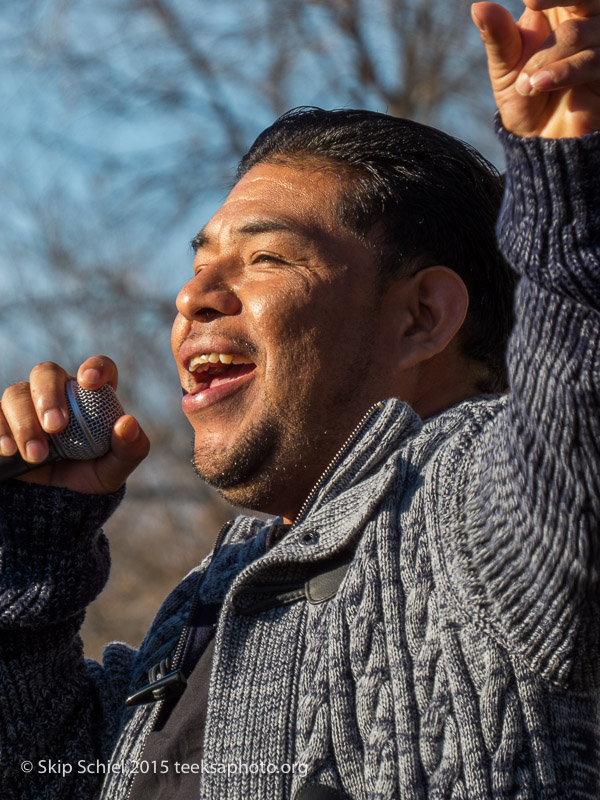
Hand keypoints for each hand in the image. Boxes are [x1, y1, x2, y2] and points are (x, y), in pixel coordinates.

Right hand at [0, 356, 149, 493]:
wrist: (60, 505)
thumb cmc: (92, 477)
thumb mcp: (115, 469)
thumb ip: (130, 449)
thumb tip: (128, 424)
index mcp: (93, 398)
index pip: (98, 368)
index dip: (94, 367)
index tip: (89, 382)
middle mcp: (59, 393)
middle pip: (46, 372)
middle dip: (48, 396)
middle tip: (55, 426)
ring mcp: (28, 405)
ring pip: (16, 393)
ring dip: (24, 423)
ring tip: (36, 455)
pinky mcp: (4, 422)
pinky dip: (1, 431)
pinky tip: (8, 450)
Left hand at [472, 0, 599, 136]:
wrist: (541, 139)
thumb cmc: (524, 98)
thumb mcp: (505, 67)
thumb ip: (498, 36)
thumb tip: (478, 7)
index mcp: (559, 10)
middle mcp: (585, 20)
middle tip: (531, 2)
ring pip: (576, 33)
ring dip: (544, 60)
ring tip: (526, 85)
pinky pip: (592, 61)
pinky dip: (562, 72)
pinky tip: (539, 84)